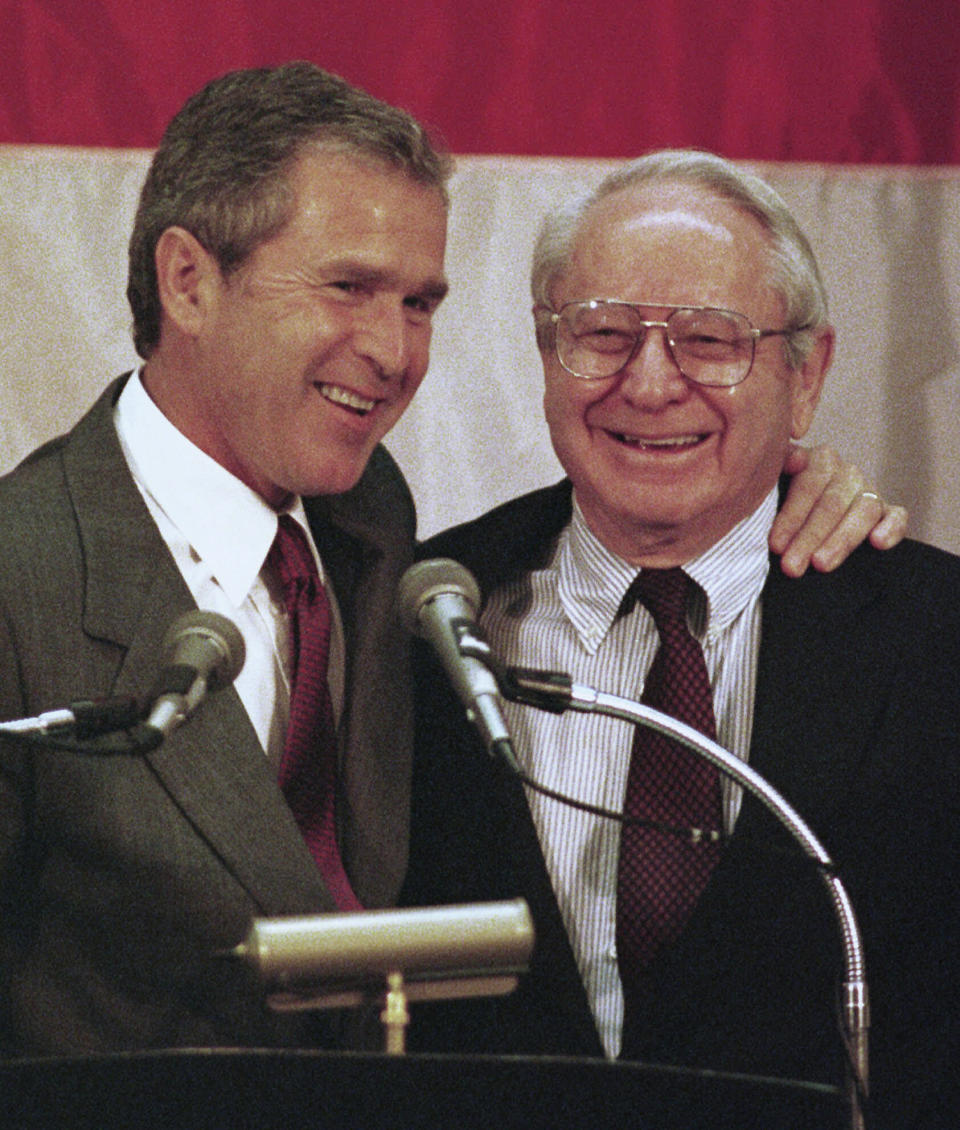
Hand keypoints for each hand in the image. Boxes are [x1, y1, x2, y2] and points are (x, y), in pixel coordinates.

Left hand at [769, 444, 908, 576]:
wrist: (800, 517)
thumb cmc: (778, 506)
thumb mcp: (769, 490)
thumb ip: (772, 478)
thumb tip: (785, 467)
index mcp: (816, 460)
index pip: (807, 485)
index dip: (791, 517)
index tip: (776, 545)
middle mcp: (845, 472)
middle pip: (832, 502)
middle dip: (810, 537)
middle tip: (792, 566)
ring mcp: (868, 490)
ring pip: (863, 510)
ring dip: (842, 540)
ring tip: (821, 564)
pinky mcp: (888, 511)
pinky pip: (897, 515)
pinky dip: (891, 528)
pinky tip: (878, 543)